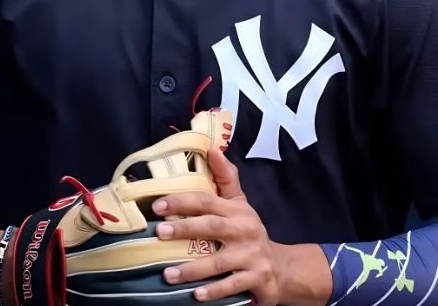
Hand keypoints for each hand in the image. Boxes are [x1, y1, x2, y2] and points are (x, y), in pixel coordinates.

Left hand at [152, 147, 281, 305]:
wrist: (280, 268)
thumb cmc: (248, 232)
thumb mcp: (239, 204)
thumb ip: (225, 178)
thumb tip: (211, 147)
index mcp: (235, 210)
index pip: (207, 201)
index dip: (182, 201)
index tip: (157, 206)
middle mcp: (244, 231)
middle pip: (212, 227)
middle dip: (185, 229)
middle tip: (160, 233)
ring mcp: (250, 256)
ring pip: (219, 262)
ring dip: (192, 269)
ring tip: (167, 274)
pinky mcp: (256, 279)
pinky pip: (232, 285)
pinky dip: (214, 291)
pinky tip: (196, 295)